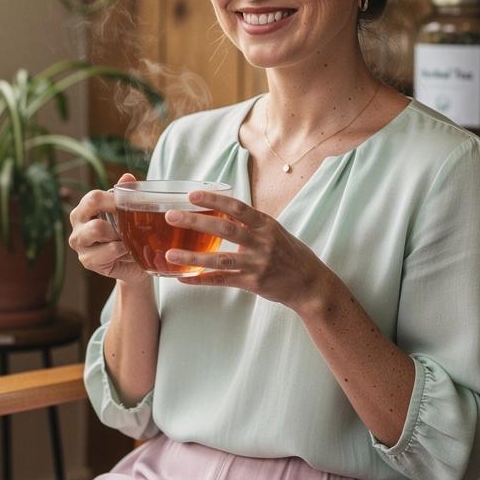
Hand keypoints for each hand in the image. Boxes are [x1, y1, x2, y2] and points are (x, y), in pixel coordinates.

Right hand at [68, 173, 147, 285]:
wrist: (132, 265)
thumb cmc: (128, 235)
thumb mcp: (129, 213)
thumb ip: (127, 194)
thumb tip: (127, 176)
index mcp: (84, 209)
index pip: (94, 197)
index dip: (114, 199)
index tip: (134, 203)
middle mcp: (77, 225)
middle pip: (92, 208)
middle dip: (117, 217)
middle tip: (132, 224)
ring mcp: (80, 244)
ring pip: (98, 229)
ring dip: (120, 234)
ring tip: (129, 239)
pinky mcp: (87, 260)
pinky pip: (109, 250)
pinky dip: (123, 249)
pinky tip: (129, 252)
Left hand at [164, 190, 329, 310]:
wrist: (310, 284)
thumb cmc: (291, 255)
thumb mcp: (275, 232)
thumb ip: (252, 223)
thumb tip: (225, 210)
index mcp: (266, 225)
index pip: (237, 207)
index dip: (213, 200)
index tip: (191, 195)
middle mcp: (262, 242)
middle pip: (224, 229)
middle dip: (195, 222)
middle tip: (171, 216)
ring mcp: (257, 264)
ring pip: (220, 259)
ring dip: (192, 257)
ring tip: (169, 254)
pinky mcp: (253, 283)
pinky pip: (222, 280)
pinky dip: (201, 279)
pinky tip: (183, 278)